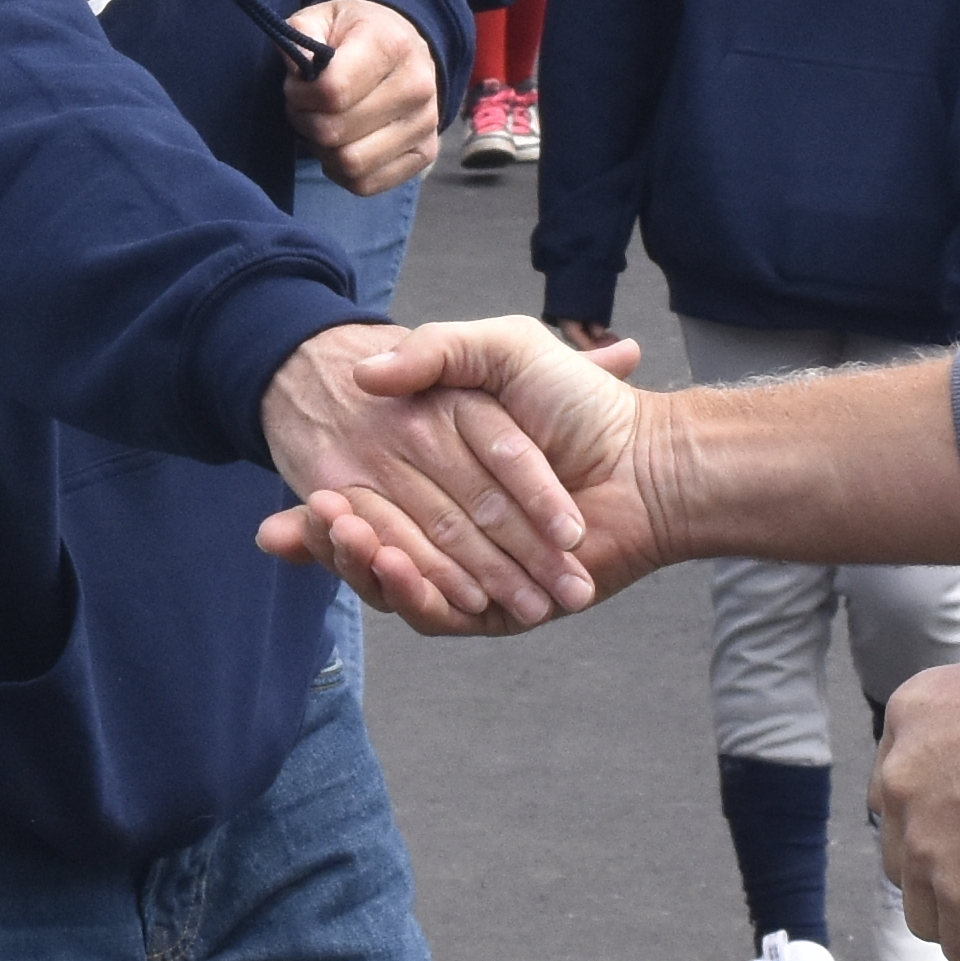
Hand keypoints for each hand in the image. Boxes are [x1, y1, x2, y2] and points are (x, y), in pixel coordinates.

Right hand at [256, 322, 595, 628]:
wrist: (647, 464)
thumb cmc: (582, 405)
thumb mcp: (504, 350)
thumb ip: (438, 350)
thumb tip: (367, 373)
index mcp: (446, 470)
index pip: (377, 494)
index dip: (340, 498)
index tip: (312, 491)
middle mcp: (454, 523)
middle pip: (380, 534)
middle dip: (341, 530)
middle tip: (312, 512)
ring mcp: (473, 568)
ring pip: (398, 573)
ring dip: (360, 559)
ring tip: (338, 532)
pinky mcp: (494, 608)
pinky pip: (436, 610)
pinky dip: (408, 589)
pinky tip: (386, 563)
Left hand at [287, 0, 440, 195]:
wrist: (404, 45)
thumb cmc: (355, 32)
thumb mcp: (321, 17)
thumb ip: (300, 35)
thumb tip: (298, 70)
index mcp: (391, 44)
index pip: (332, 92)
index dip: (300, 95)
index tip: (297, 85)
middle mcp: (417, 86)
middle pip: (335, 132)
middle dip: (305, 121)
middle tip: (305, 106)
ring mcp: (425, 124)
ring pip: (350, 164)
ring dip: (322, 150)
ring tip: (322, 124)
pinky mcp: (425, 153)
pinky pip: (365, 184)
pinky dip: (341, 171)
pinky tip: (342, 144)